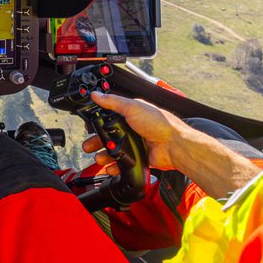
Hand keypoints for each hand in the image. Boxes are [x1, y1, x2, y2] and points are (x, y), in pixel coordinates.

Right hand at [82, 90, 262, 197]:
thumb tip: (97, 94)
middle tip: (88, 146)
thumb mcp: (133, 107)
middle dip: (97, 142)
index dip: (98, 122)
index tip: (88, 127)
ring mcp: (136, 143)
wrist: (174, 145)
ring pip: (114, 150)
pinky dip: (115, 167)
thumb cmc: (160, 123)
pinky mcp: (139, 157)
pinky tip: (110, 167)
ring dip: (104, 155)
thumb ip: (113, 102)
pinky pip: (123, 163)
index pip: (109, 117)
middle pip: (109, 136)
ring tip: (98, 158)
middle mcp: (133, 128)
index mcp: (131, 113)